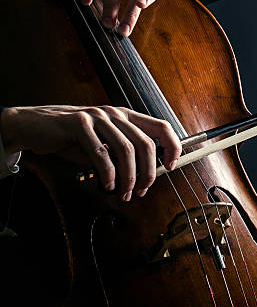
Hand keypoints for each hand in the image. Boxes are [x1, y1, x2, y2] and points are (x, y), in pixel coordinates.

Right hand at [0, 105, 181, 200]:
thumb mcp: (103, 143)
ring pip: (126, 149)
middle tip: (143, 190)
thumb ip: (122, 154)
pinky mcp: (79, 124)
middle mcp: (116, 113)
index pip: (161, 126)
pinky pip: (100, 153)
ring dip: (129, 177)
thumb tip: (145, 174)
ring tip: (125, 193)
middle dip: (149, 172)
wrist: (34, 126)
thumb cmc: (72, 138)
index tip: (172, 165)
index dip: (172, 145)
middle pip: (145, 143)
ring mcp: (98, 116)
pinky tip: (107, 185)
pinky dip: (107, 173)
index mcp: (126, 116)